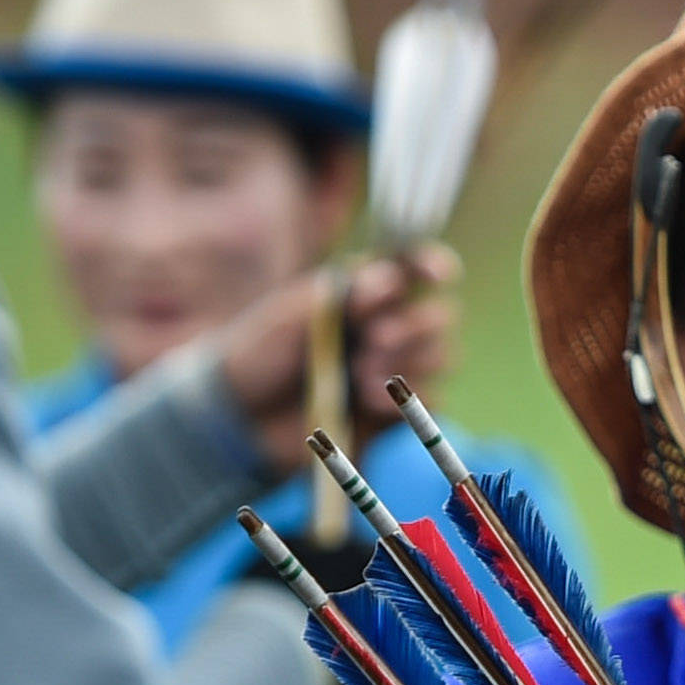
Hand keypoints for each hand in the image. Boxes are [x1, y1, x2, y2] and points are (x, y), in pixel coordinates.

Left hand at [214, 244, 463, 469]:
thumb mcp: (296, 312)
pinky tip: (369, 400)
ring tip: (361, 376)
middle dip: (415, 326)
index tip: (434, 275)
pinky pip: (431, 401)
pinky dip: (408, 398)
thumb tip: (393, 280)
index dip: (433, 267)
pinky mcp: (394, 412)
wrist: (241, 417)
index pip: (414, 271)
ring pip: (442, 357)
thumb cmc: (261, 354)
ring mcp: (394, 370)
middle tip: (374, 339)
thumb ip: (346, 295)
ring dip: (409, 362)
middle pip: (440, 316)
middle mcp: (387, 326)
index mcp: (364, 291)